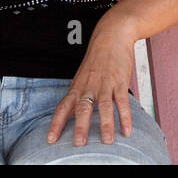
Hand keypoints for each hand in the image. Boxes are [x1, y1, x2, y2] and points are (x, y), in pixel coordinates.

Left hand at [45, 11, 136, 146]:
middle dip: (80, 126)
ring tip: (106, 141)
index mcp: (77, 86)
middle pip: (83, 108)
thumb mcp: (82, 76)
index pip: (63, 107)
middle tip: (78, 143)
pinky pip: (122, 101)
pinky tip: (126, 130)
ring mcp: (105, 84)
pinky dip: (125, 117)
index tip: (50, 140)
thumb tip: (70, 116)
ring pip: (103, 106)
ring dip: (105, 124)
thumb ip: (78, 95)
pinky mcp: (120, 81)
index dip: (56, 123)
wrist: (111, 35)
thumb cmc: (96, 58)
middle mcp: (89, 86)